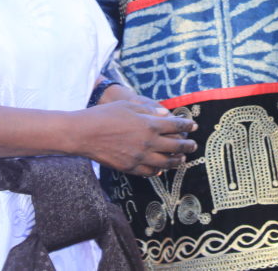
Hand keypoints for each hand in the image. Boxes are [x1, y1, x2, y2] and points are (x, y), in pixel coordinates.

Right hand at [78, 99, 197, 176]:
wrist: (84, 134)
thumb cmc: (105, 115)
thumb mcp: (128, 106)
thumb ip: (149, 110)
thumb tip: (166, 114)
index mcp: (149, 125)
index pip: (175, 126)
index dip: (186, 126)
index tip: (193, 126)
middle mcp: (148, 142)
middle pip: (175, 146)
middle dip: (187, 145)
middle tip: (193, 145)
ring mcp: (140, 157)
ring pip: (166, 162)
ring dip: (177, 161)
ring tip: (182, 159)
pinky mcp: (130, 168)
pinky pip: (149, 172)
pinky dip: (158, 170)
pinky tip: (161, 169)